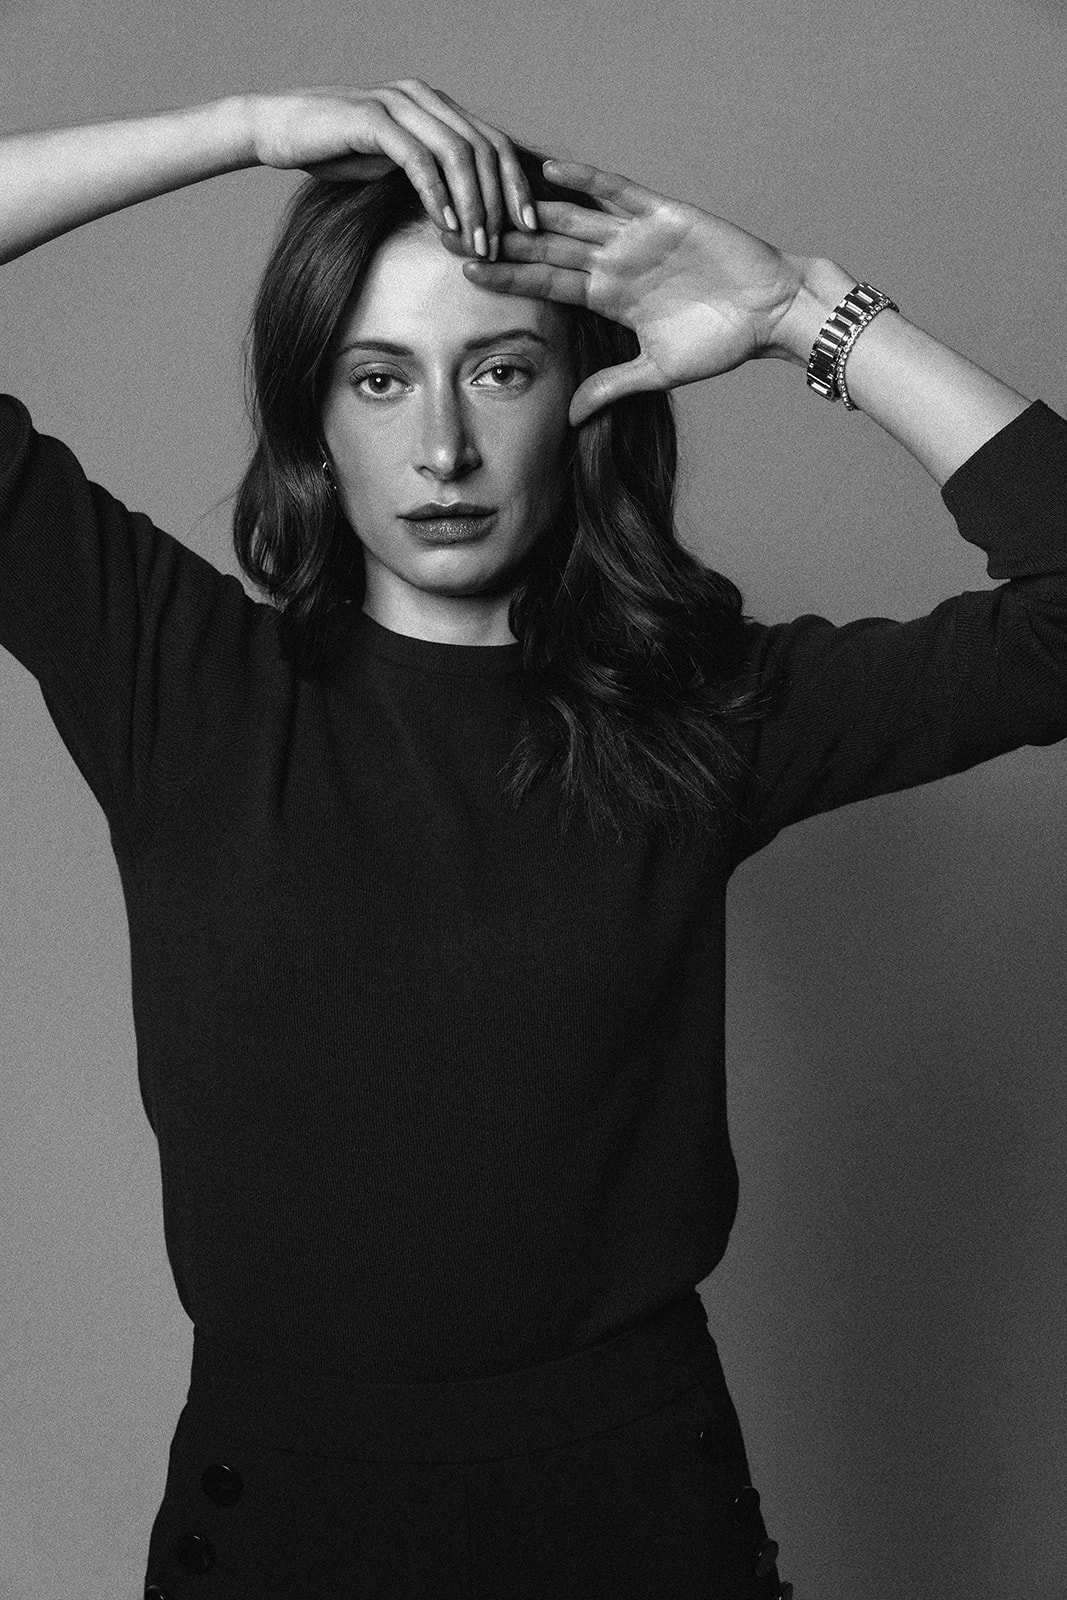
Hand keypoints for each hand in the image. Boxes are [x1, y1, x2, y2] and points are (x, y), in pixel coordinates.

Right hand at [247, 81, 538, 256]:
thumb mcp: (393, 170)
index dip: (517, 186)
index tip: (530, 228)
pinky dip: (437, 194)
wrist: (277, 130)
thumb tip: (467, 219)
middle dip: (501, 202)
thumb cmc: (336, 153)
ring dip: (472, 204)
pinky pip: (418, 158)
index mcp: (437, 108)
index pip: (494, 144)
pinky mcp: (373, 117)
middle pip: (485, 148)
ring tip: (477, 245)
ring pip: (457, 153)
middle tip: (506, 246)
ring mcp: (400, 103)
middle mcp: (425, 98)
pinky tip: (446, 225)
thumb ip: (430, 180)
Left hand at [444, 159, 806, 425]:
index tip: (466, 270)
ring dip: (532, 207)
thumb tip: (571, 416)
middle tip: (455, 224)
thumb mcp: (657, 371)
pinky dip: (589, 182)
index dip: (508, 275)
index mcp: (609, 294)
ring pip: (573, 216)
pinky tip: (552, 172)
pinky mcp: (665, 215)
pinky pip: (620, 193)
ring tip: (487, 194)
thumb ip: (612, 386)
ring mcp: (636, 234)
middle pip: (546, 244)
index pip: (546, 281)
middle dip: (503, 236)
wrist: (772, 314)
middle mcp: (615, 259)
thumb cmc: (722, 341)